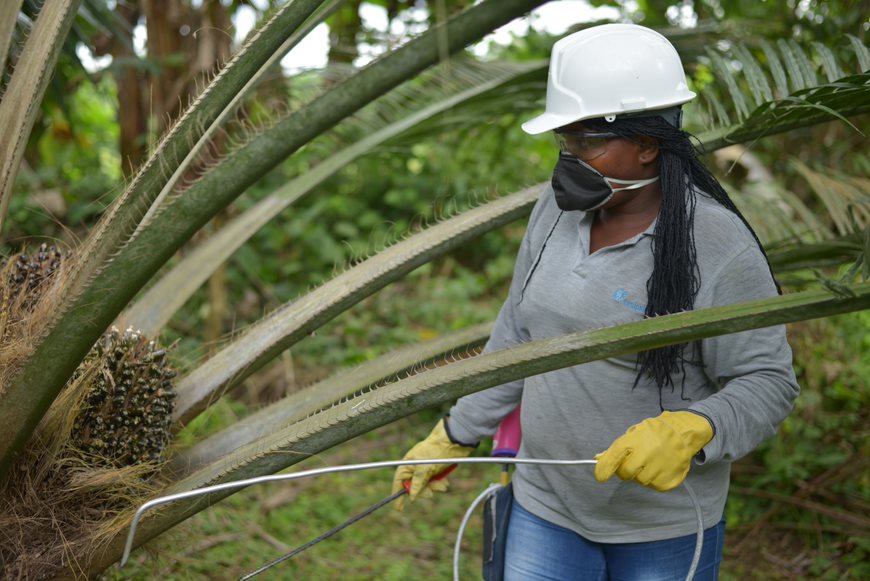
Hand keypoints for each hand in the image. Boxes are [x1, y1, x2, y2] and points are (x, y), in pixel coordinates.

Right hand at [391, 419, 474, 509]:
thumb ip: (417, 484)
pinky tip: (445, 481)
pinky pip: (435, 481)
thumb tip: (411, 497)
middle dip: (423, 491)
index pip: (398, 482)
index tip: (400, 508)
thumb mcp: (425, 469)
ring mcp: (425, 468)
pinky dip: (439, 483)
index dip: (398, 495)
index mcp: (408, 465)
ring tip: (442, 484)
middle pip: (414, 487)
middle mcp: (415, 467)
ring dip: (434, 487)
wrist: (454, 440)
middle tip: (431, 493)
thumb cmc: (436, 452)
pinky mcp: (436, 469)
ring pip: (426, 485)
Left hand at [594, 411, 713, 491]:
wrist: (683, 433)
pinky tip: (660, 467)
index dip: (604, 468)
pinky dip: (654, 479)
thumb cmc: (654, 432)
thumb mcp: (634, 434)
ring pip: (641, 481)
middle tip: (633, 462)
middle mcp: (647, 454)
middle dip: (625, 471)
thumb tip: (598, 459)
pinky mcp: (669, 479)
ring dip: (641, 474)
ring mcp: (660, 468)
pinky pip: (654, 485)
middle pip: (626, 473)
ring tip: (650, 462)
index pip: (614, 457)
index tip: (600, 476)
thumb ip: (617, 448)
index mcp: (636, 440)